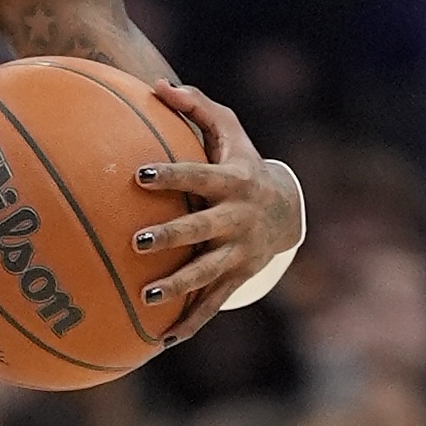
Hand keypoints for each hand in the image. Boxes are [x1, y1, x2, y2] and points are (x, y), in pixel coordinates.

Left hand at [127, 85, 303, 340]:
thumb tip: (158, 85)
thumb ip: (195, 106)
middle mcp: (236, 218)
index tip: (138, 175)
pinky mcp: (238, 276)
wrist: (287, 209)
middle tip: (138, 241)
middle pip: (201, 228)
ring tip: (146, 296)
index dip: (171, 176)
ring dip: (179, 286)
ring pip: (207, 272)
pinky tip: (162, 339)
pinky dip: (190, 321)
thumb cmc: (242, 161)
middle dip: (172, 236)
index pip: (198, 176)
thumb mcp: (228, 129)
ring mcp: (239, 251)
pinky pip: (213, 303)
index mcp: (232, 181)